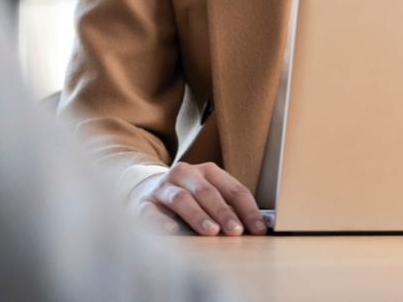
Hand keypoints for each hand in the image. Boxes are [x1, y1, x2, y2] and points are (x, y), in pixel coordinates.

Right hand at [131, 161, 265, 235]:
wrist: (144, 189)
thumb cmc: (187, 197)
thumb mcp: (209, 196)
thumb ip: (228, 209)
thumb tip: (255, 229)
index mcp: (207, 171)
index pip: (233, 189)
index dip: (248, 209)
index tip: (259, 230)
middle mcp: (185, 174)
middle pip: (207, 192)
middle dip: (223, 212)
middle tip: (236, 231)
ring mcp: (163, 187)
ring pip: (181, 199)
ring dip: (197, 215)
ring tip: (211, 231)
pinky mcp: (143, 203)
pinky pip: (151, 211)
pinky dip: (162, 221)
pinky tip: (172, 231)